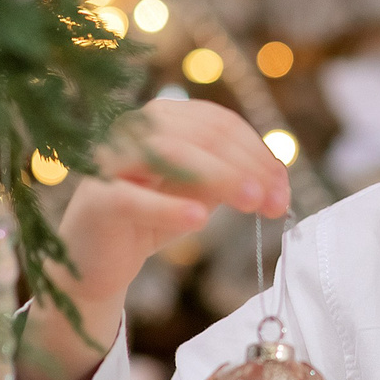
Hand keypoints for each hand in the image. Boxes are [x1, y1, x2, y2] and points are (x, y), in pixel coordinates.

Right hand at [20, 99, 290, 379]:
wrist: (97, 262)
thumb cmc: (150, 218)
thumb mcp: (199, 193)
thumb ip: (231, 178)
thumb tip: (277, 179)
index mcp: (160, 117)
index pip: (218, 122)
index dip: (257, 152)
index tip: (283, 188)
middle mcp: (132, 127)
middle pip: (201, 133)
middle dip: (247, 165)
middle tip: (276, 200)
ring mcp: (110, 159)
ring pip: (170, 152)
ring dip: (219, 175)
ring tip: (252, 202)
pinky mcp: (96, 198)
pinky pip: (134, 198)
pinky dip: (168, 206)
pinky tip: (200, 219)